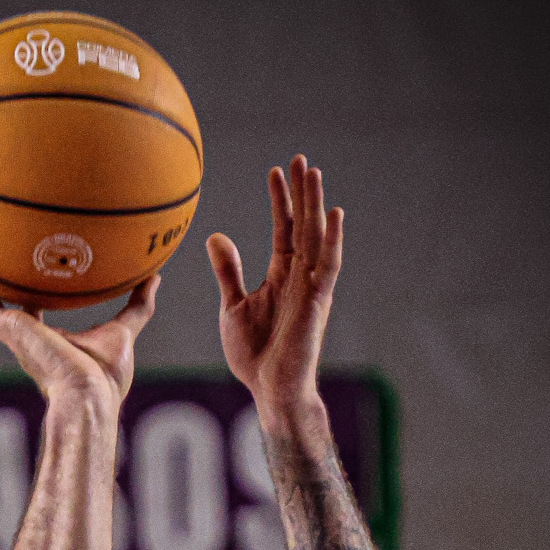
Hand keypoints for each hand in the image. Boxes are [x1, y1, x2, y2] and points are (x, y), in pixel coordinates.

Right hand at [0, 256, 157, 412]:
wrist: (88, 394)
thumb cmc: (106, 377)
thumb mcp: (125, 331)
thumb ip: (138, 306)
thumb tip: (155, 277)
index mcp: (49, 343)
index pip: (35, 316)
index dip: (29, 298)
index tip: (27, 275)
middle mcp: (27, 340)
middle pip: (3, 311)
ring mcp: (14, 336)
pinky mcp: (7, 332)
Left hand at [206, 154, 342, 422]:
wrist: (269, 391)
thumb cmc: (254, 356)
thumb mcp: (233, 307)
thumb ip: (228, 272)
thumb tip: (215, 236)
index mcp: (281, 276)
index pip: (283, 230)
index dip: (279, 202)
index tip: (274, 172)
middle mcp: (299, 277)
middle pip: (303, 225)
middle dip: (301, 193)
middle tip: (300, 159)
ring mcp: (310, 289)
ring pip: (316, 238)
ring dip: (316, 205)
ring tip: (313, 173)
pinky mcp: (317, 304)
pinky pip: (327, 267)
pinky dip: (331, 241)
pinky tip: (334, 216)